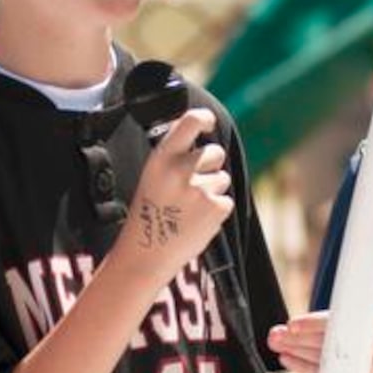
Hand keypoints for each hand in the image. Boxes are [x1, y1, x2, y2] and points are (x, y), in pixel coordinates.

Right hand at [120, 107, 233, 283]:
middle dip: (210, 166)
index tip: (208, 122)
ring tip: (189, 208)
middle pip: (216, 152)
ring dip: (212, 191)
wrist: (146, 254)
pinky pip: (226, 201)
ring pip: (222, 178)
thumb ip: (176, 158)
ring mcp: (199, 189)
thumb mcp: (153, 177)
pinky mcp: (215, 208)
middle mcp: (180, 170)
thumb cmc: (150, 214)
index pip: (189, 122)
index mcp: (161, 158)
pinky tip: (196, 221)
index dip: (204, 118)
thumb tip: (202, 140)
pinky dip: (216, 211)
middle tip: (191, 186)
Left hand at [268, 310, 372, 372]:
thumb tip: (278, 333)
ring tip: (278, 344)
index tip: (291, 326)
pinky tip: (287, 358)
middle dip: (301, 338)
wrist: (351, 361)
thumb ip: (311, 322)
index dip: (316, 323)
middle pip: (337, 342)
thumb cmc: (339, 333)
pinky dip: (304, 367)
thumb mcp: (334, 320)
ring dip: (299, 351)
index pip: (348, 321)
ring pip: (332, 361)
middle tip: (276, 335)